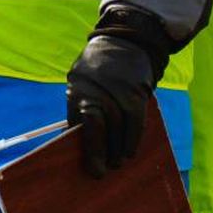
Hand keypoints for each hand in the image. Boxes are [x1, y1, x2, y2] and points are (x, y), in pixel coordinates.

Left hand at [66, 36, 156, 178]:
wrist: (123, 42)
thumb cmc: (97, 72)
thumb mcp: (80, 84)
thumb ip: (80, 110)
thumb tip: (80, 145)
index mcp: (77, 90)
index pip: (81, 123)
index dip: (89, 149)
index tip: (93, 170)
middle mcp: (96, 90)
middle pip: (101, 128)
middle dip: (102, 153)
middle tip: (105, 171)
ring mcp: (117, 91)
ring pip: (119, 128)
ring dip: (118, 150)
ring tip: (117, 163)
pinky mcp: (136, 92)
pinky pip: (136, 122)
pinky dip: (133, 140)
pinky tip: (129, 152)